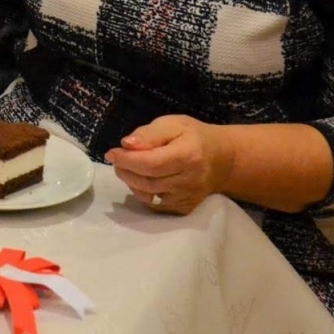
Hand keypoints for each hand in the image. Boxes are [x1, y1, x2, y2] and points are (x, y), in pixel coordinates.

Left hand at [104, 115, 232, 214]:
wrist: (222, 160)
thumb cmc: (193, 137)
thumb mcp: (173, 124)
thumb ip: (149, 134)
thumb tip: (126, 144)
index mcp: (188, 155)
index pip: (151, 163)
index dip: (127, 160)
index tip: (111, 153)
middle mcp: (190, 180)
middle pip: (147, 181)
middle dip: (125, 170)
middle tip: (117, 160)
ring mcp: (188, 197)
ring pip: (148, 195)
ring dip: (130, 182)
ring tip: (128, 168)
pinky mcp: (185, 208)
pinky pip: (155, 205)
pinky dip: (142, 193)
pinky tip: (142, 180)